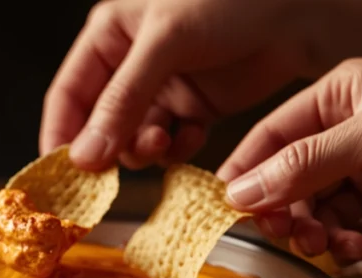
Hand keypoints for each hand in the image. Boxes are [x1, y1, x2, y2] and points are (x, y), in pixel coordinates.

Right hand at [40, 0, 361, 169]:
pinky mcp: (196, 107)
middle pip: (100, 124)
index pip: (68, 94)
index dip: (61, 136)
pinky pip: (172, 142)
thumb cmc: (230, 1)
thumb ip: (121, 102)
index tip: (61, 176)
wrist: (300, 11)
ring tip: (163, 143)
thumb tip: (84, 156)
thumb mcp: (165, 44)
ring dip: (145, 150)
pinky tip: (191, 138)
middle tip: (119, 166)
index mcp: (110, 35)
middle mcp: (131, 64)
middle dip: (109, 148)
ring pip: (135, 138)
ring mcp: (164, 88)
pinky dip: (178, 149)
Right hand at [218, 59, 361, 263]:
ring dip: (313, 231)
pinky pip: (346, 231)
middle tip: (285, 232)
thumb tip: (239, 192)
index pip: (273, 134)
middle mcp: (346, 133)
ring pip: (314, 210)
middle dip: (283, 208)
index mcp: (339, 97)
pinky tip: (360, 246)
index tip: (226, 205)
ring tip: (325, 244)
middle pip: (288, 177)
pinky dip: (345, 243)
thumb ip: (304, 165)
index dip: (247, 169)